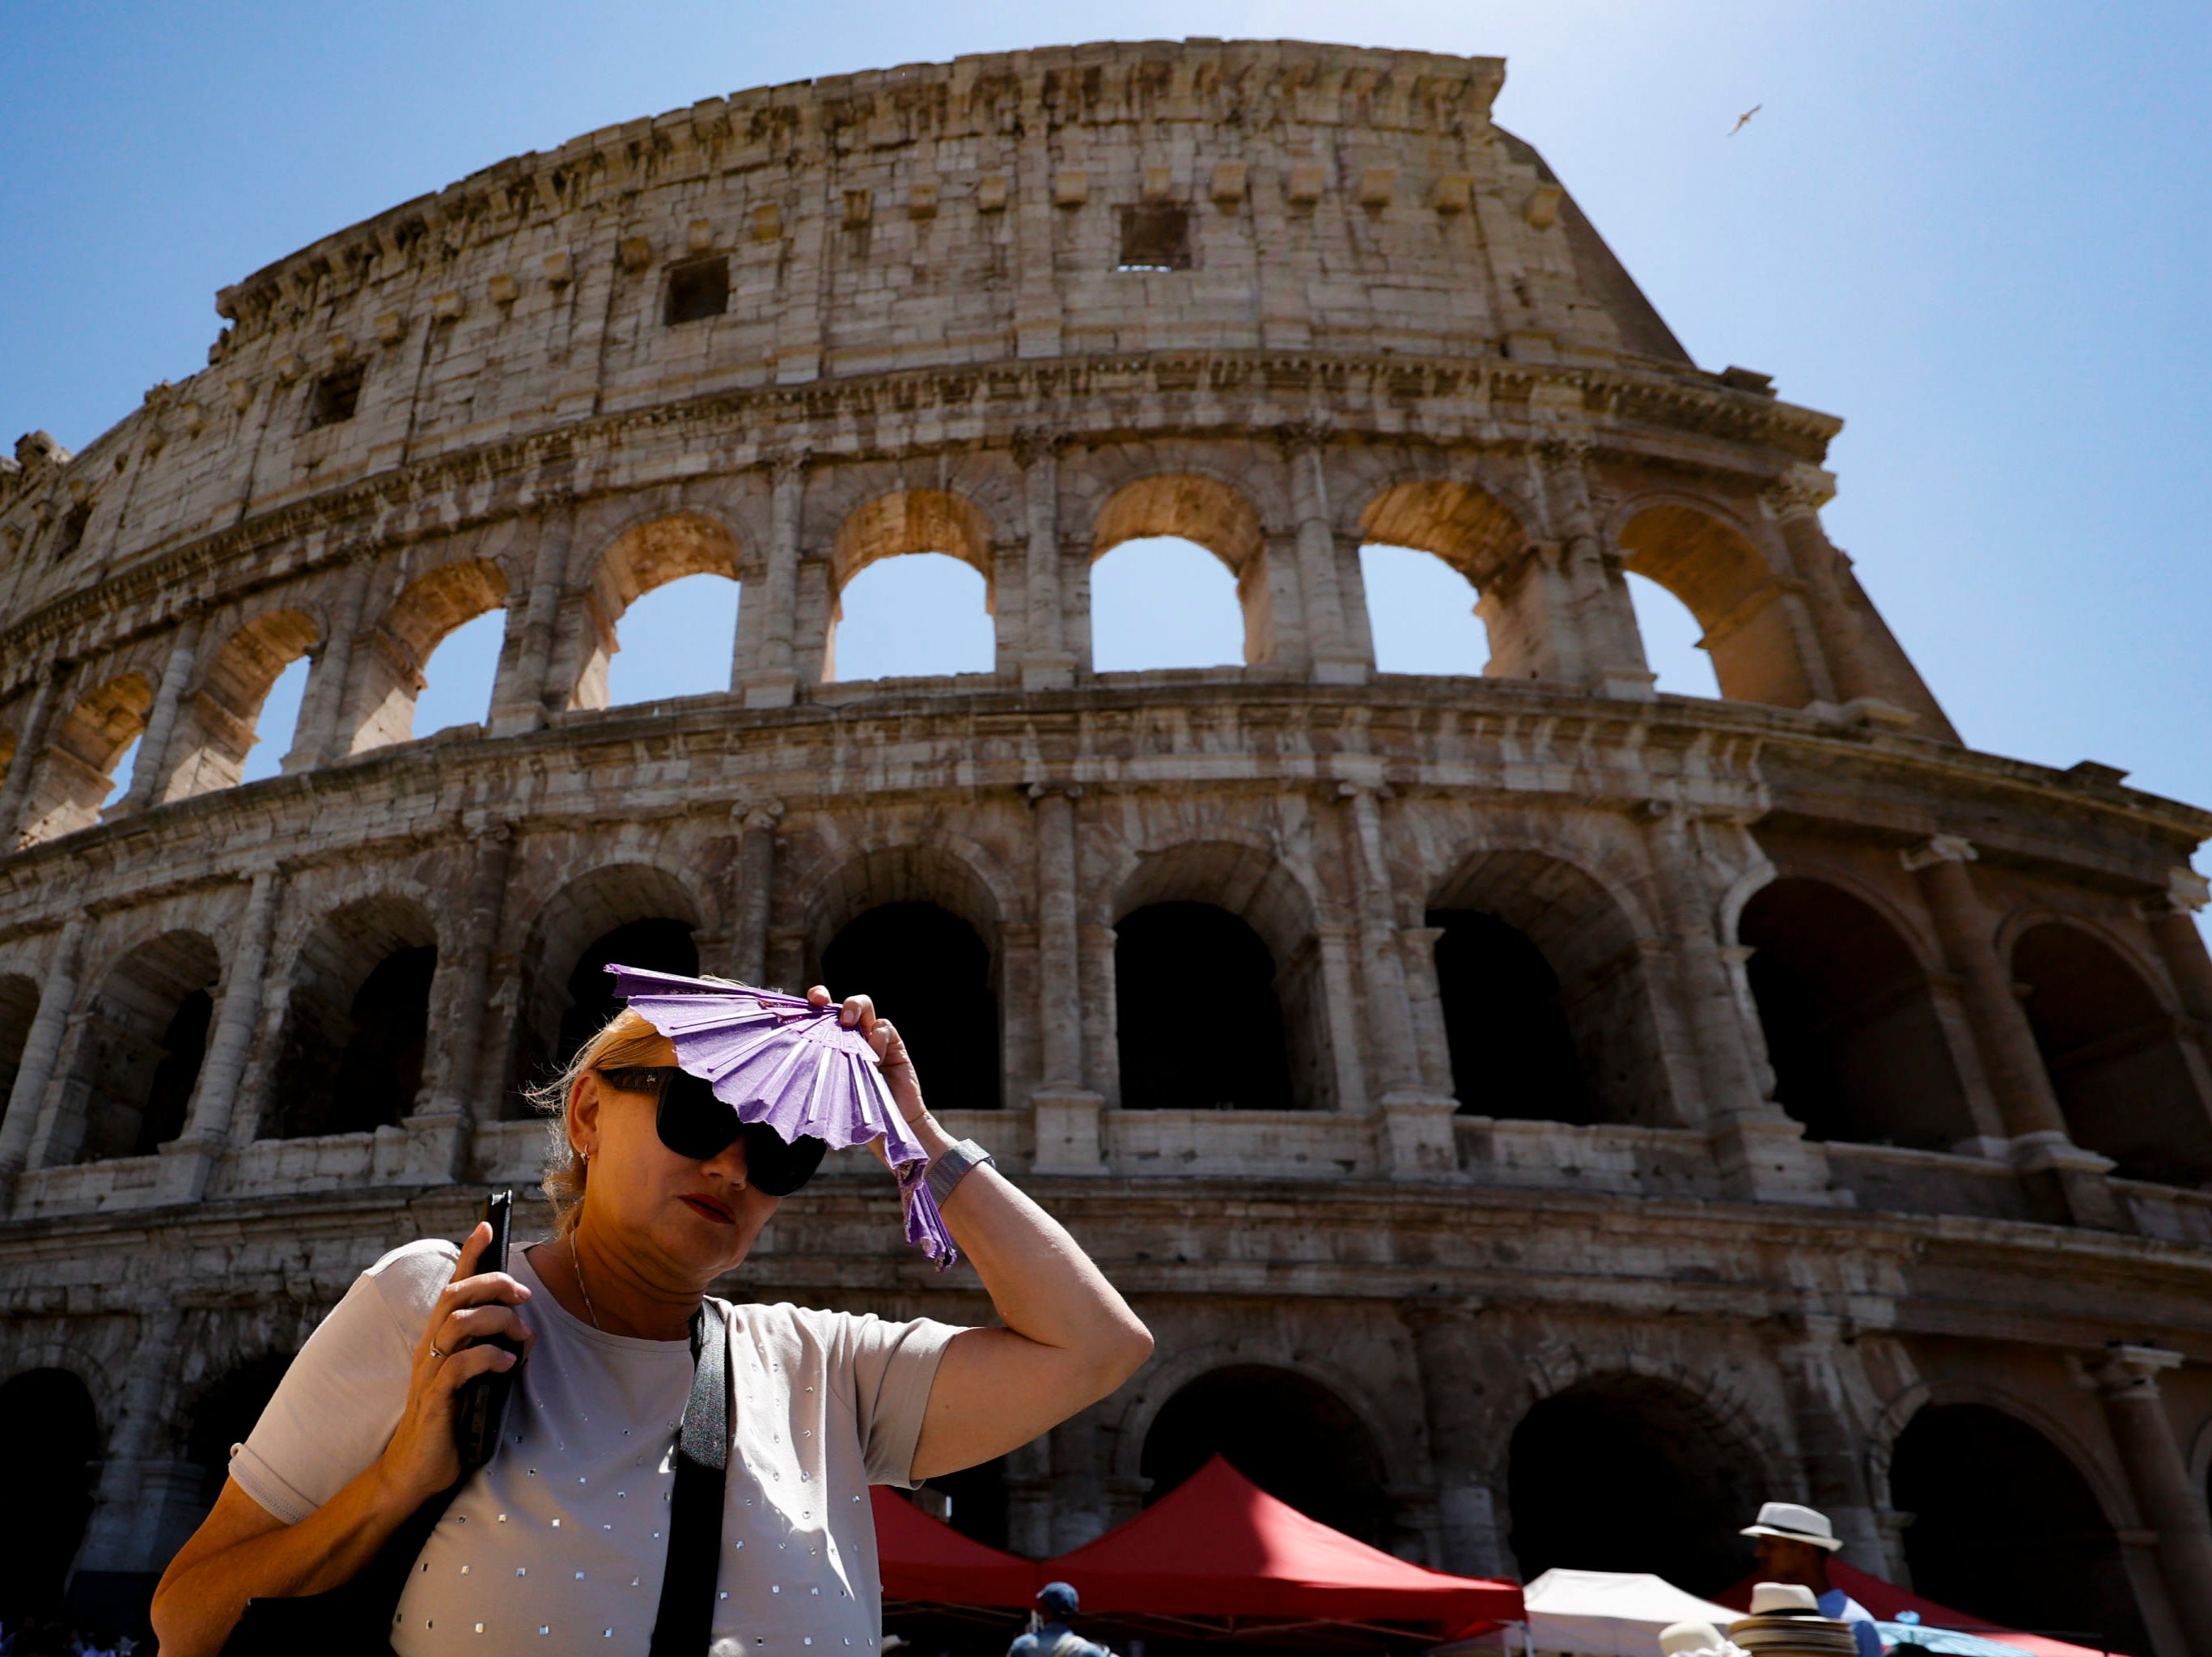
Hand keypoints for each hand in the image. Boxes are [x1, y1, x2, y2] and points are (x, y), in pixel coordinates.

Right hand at [376, 1222, 534, 1506]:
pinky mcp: (435, 1400)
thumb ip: (493, 1353)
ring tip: (522, 1336)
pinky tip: (507, 1362)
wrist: (414, 1471)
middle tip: (524, 1295)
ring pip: (458, 1324)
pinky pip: (460, 1366)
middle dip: (493, 1284)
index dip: (468, 1255)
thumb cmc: (449, 1422)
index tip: (486, 1226)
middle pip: (456, 1296)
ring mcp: (429, 1373)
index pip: (451, 1287)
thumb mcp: (474, 1380)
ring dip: (498, 1321)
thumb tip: (527, 1336)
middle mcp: (429, 1349)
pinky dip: (489, 1357)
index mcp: (438, 1340)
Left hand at [808, 985, 926, 1125]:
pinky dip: (877, 1038)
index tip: (803, 1004)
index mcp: (830, 1043)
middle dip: (826, 998)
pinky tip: (874, 1059)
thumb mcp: (829, 1088)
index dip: (810, 1004)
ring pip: (863, 1006)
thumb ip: (817, 1072)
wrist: (889, 1125)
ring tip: (847, 1023)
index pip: (817, 1016)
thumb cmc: (855, 1111)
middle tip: (820, 1004)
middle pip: (836, 1004)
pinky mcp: (893, 1044)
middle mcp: (850, 1035)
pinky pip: (883, 1027)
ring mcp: (871, 1037)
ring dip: (854, 1007)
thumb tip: (787, 1064)